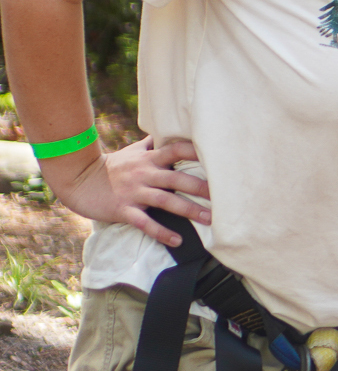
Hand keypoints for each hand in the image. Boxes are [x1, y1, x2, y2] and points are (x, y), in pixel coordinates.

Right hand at [42, 136, 210, 247]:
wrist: (78, 179)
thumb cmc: (111, 165)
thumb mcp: (132, 151)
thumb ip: (152, 144)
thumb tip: (169, 130)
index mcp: (149, 158)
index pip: (177, 149)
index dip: (197, 151)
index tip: (220, 155)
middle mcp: (145, 174)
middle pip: (178, 178)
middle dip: (202, 187)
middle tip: (226, 195)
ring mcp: (135, 192)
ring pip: (167, 201)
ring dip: (189, 210)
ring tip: (210, 219)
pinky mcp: (124, 210)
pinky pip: (145, 223)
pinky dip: (162, 232)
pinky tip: (177, 240)